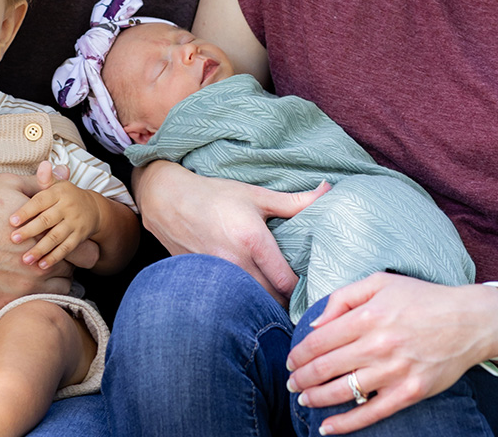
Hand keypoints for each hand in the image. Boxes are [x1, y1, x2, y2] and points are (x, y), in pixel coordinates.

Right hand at [0, 173, 81, 309]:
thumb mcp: (8, 185)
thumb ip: (41, 185)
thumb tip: (65, 173)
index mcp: (44, 233)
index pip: (82, 248)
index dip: (75, 241)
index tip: (66, 236)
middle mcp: (38, 262)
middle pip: (72, 270)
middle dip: (66, 259)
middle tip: (52, 251)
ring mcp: (23, 286)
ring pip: (58, 289)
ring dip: (54, 279)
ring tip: (39, 267)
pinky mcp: (5, 303)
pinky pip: (35, 304)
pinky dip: (35, 295)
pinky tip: (23, 281)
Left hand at [9, 161, 101, 268]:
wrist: (94, 209)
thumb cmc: (66, 196)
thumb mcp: (58, 185)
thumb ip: (46, 179)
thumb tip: (43, 164)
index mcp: (59, 192)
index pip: (41, 201)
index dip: (26, 211)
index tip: (11, 221)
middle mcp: (68, 207)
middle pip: (47, 220)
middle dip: (30, 231)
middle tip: (13, 239)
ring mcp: (75, 223)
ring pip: (56, 237)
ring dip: (40, 249)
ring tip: (25, 259)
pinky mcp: (80, 237)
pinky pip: (66, 249)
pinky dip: (54, 257)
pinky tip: (41, 265)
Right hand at [136, 161, 330, 303]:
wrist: (168, 200)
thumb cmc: (216, 195)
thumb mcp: (257, 195)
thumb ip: (295, 201)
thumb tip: (329, 191)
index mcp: (253, 240)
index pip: (287, 283)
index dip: (303, 290)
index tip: (314, 288)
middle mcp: (235, 263)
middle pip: (272, 301)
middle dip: (288, 303)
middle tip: (303, 300)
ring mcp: (217, 276)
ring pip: (251, 306)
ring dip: (267, 307)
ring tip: (282, 303)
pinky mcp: (205, 283)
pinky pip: (232, 302)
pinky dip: (246, 304)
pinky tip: (254, 301)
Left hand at [286, 274, 497, 432]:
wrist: (467, 321)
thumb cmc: (420, 298)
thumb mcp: (379, 283)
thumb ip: (343, 298)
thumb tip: (315, 324)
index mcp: (368, 316)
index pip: (320, 340)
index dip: (300, 353)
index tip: (291, 360)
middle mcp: (378, 345)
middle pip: (326, 367)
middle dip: (302, 378)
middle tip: (290, 383)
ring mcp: (394, 372)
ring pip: (343, 391)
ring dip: (317, 399)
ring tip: (303, 401)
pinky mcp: (410, 393)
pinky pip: (371, 413)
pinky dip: (345, 424)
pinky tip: (327, 428)